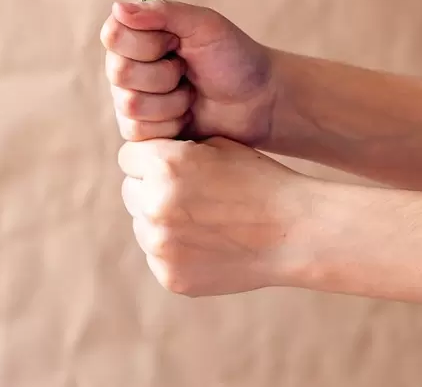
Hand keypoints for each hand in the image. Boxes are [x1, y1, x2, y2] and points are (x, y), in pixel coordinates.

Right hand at [101, 0, 273, 144]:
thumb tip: (118, 7)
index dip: (147, 43)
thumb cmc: (234, 56)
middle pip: (120, 73)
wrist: (258, 101)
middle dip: (164, 74)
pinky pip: (139, 132)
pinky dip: (171, 124)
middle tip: (188, 70)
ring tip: (191, 94)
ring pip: (130, 105)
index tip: (176, 42)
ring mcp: (130, 100)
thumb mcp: (203, 24)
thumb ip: (162, 12)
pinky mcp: (141, 132)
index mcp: (138, 34)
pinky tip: (187, 116)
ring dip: (172, 101)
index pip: (114, 36)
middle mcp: (127, 66)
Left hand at [118, 136, 313, 296]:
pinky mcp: (170, 276)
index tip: (171, 161)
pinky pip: (156, 254)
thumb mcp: (215, 144)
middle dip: (150, 186)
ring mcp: (161, 246)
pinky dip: (174, 248)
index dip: (150, 156)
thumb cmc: (257, 179)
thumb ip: (171, 148)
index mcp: (165, 164)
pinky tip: (208, 241)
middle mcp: (155, 205)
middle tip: (188, 190)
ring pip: (141, 223)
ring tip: (202, 216)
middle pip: (130, 190)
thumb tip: (138, 154)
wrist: (293, 231)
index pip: (129, 156)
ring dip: (159, 218)